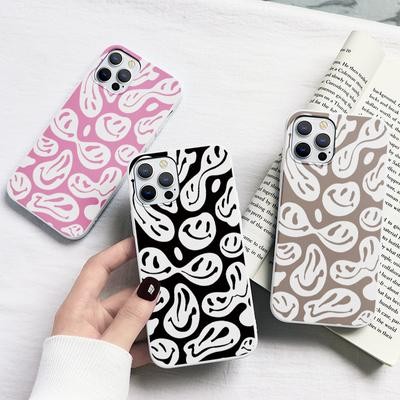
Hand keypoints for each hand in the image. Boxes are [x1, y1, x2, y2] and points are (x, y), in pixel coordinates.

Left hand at [52, 237, 159, 367]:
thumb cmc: (78, 380)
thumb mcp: (109, 345)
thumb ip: (132, 317)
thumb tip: (151, 287)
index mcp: (78, 309)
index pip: (98, 269)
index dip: (118, 252)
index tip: (140, 242)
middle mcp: (87, 319)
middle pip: (120, 295)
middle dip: (144, 291)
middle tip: (168, 280)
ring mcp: (98, 337)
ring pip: (129, 319)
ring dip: (149, 318)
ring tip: (173, 310)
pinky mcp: (107, 353)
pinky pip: (130, 340)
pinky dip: (146, 341)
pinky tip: (164, 343)